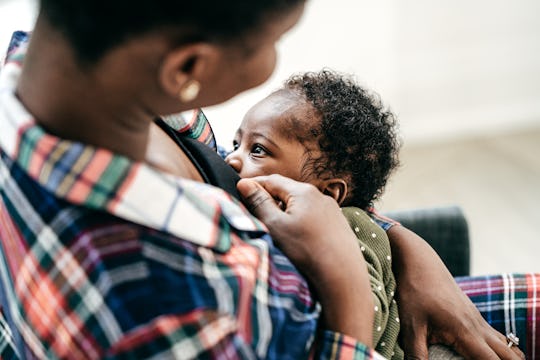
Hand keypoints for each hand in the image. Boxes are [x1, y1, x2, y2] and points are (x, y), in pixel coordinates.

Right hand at [237, 175, 373, 345]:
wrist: (343, 275)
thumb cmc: (306, 250)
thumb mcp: (275, 225)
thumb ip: (259, 202)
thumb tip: (244, 184)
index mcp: (302, 191)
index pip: (271, 180)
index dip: (254, 185)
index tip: (240, 191)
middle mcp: (319, 195)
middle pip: (287, 191)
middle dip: (269, 199)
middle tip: (253, 212)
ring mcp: (331, 210)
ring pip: (300, 205)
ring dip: (285, 212)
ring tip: (274, 228)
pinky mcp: (338, 225)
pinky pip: (313, 217)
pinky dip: (300, 222)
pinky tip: (296, 238)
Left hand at [388, 225, 523, 359]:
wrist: (418, 261)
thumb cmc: (413, 291)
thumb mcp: (410, 325)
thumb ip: (417, 353)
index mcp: (465, 331)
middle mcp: (478, 326)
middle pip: (509, 355)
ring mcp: (478, 319)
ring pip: (506, 345)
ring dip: (505, 357)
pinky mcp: (473, 315)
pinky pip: (497, 337)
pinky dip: (499, 349)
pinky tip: (484, 354)